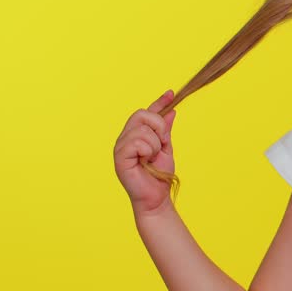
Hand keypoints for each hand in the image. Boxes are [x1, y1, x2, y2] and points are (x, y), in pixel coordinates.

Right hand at [114, 89, 177, 215]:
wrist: (157, 197)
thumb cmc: (159, 176)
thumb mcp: (166, 148)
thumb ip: (165, 130)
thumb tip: (171, 110)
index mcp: (135, 135)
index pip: (146, 113)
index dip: (159, 102)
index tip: (172, 93)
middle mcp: (125, 138)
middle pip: (142, 115)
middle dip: (159, 128)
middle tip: (162, 146)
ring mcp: (120, 147)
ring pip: (142, 129)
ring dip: (155, 145)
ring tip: (152, 159)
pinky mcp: (119, 157)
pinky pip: (137, 142)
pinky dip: (148, 151)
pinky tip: (146, 161)